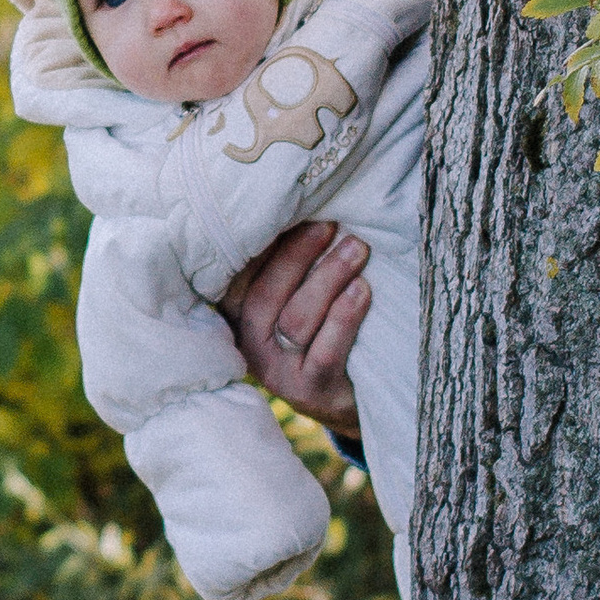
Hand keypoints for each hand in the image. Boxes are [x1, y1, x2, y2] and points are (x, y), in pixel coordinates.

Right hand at [222, 222, 367, 437]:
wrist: (347, 395)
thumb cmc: (320, 327)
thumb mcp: (293, 295)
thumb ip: (286, 264)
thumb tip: (303, 204)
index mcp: (237, 316)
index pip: (237, 277)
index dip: (263, 243)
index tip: (292, 209)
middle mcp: (248, 345)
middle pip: (265, 295)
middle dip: (299, 255)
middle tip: (331, 225)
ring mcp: (277, 373)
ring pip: (295, 320)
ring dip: (327, 279)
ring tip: (357, 249)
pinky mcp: (310, 392)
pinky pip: (325, 352)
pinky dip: (344, 318)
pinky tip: (362, 290)